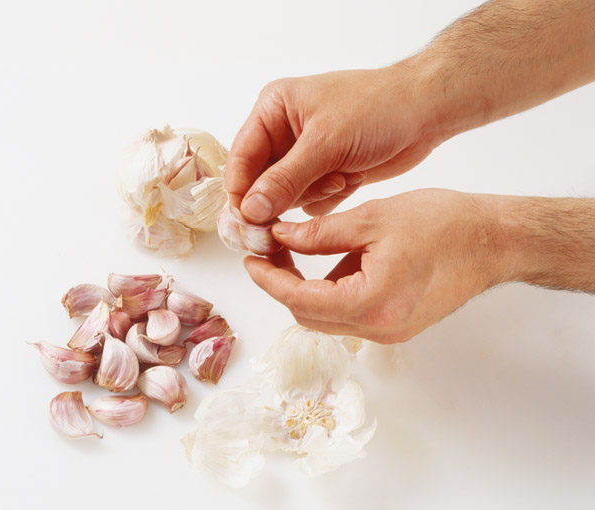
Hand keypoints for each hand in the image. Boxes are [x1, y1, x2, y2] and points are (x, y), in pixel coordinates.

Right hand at [225, 67, 440, 222]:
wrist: (425, 112)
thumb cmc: (377, 108)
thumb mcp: (326, 142)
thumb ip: (285, 179)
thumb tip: (250, 210)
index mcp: (274, 110)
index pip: (241, 158)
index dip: (241, 192)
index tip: (246, 223)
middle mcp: (284, 133)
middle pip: (261, 182)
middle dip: (283, 195)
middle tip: (294, 212)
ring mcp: (305, 156)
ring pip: (287, 196)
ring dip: (313, 193)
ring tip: (341, 175)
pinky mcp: (325, 174)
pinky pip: (312, 202)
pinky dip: (330, 197)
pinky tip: (352, 177)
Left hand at [243, 189, 507, 342]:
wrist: (495, 241)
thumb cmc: (445, 224)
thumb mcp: (373, 219)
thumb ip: (319, 233)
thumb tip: (279, 237)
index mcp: (372, 303)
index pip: (300, 300)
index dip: (268, 279)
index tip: (250, 259)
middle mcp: (379, 328)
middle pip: (310, 315)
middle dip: (282, 284)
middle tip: (269, 251)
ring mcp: (390, 330)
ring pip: (327, 317)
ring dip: (305, 288)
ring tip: (294, 251)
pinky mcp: (397, 324)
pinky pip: (349, 314)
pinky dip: (330, 290)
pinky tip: (330, 259)